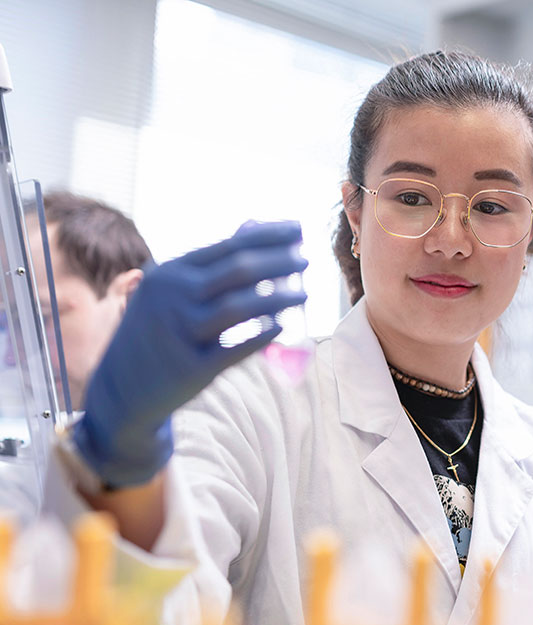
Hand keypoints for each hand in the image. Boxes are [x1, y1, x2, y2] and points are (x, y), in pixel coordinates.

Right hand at [74, 221, 306, 487]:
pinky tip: (283, 326)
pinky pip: (234, 348)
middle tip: (308, 259)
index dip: (268, 236)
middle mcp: (171, 297)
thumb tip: (253, 225)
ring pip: (238, 307)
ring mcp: (179, 331)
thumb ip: (212, 262)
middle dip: (278, 262)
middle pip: (237, 271)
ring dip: (277, 298)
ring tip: (304, 294)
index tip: (300, 229)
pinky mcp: (190, 368)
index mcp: (170, 272)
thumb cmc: (159, 331)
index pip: (229, 246)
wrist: (121, 389)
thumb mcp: (172, 291)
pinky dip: (261, 335)